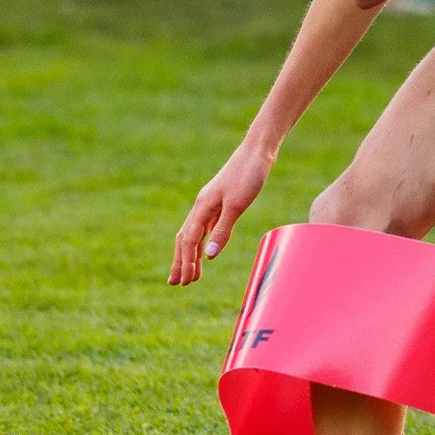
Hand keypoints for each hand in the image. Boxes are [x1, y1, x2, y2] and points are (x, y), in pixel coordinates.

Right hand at [170, 142, 272, 285]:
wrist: (258, 151)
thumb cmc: (248, 175)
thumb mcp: (236, 205)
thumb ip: (222, 230)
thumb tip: (208, 256)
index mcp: (202, 206)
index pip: (188, 240)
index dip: (186, 262)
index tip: (185, 282)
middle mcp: (202, 206)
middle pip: (185, 238)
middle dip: (180, 261)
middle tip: (176, 284)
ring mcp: (210, 204)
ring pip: (194, 233)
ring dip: (190, 254)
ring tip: (189, 274)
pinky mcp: (221, 202)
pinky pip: (206, 227)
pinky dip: (202, 242)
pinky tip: (205, 251)